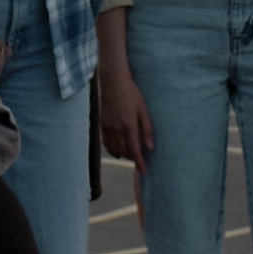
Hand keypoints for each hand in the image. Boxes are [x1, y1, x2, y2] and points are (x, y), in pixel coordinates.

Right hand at [96, 32, 153, 169]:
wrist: (113, 82)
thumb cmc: (131, 93)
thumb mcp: (143, 109)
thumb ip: (147, 129)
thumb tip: (150, 146)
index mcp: (129, 125)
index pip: (134, 150)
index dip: (139, 162)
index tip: (143, 171)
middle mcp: (117, 129)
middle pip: (124, 151)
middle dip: (132, 158)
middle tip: (140, 161)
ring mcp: (107, 127)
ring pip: (115, 149)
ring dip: (123, 154)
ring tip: (130, 155)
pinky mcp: (101, 124)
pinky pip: (106, 142)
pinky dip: (112, 148)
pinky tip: (117, 149)